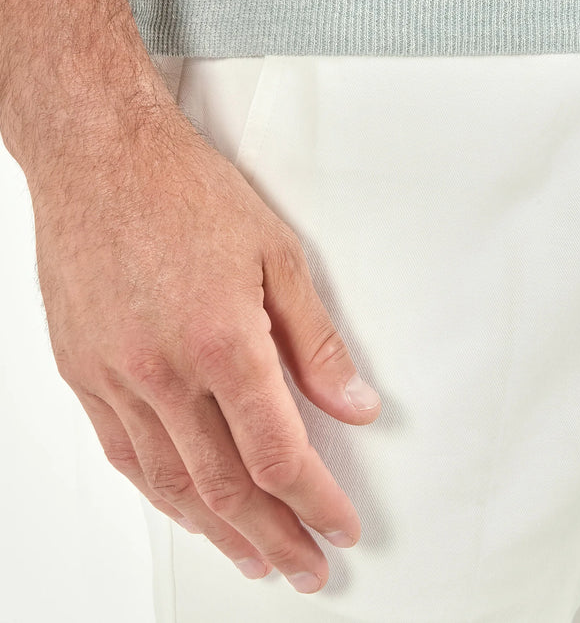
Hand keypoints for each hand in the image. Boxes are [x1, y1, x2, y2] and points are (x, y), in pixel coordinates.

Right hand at [31, 101, 380, 592]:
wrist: (99, 155)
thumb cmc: (183, 191)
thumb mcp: (276, 253)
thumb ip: (316, 340)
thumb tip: (354, 404)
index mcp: (223, 341)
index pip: (279, 454)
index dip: (315, 503)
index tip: (340, 527)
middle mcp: (163, 370)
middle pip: (226, 486)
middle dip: (275, 537)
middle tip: (304, 567)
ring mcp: (116, 376)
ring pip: (170, 483)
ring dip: (216, 531)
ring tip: (252, 558)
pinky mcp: (82, 370)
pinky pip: (122, 452)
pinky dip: (158, 492)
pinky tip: (183, 508)